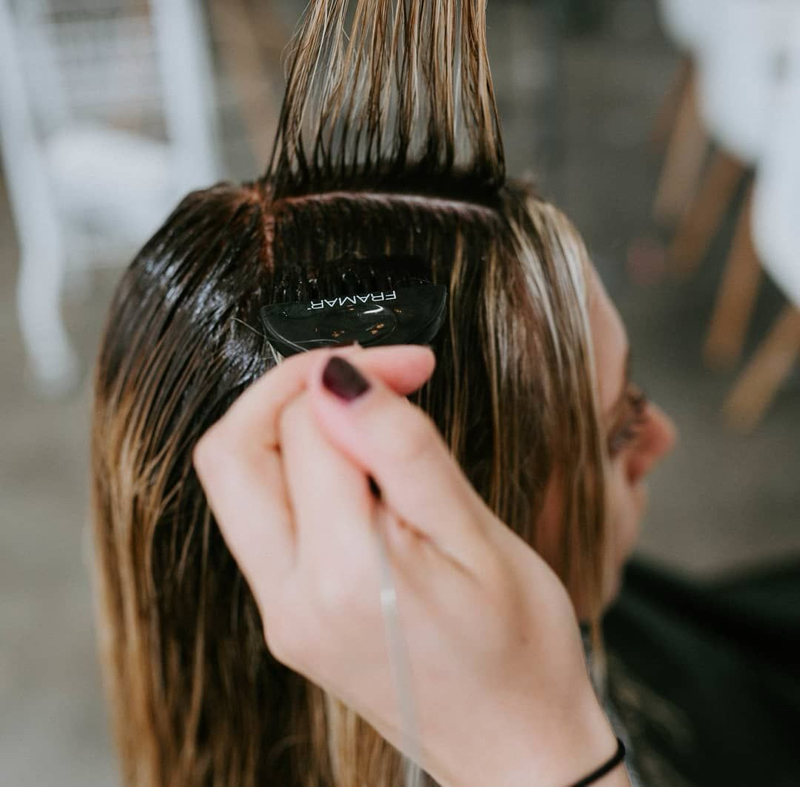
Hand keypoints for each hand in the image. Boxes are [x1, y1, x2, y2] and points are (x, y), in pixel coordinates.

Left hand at [194, 347, 624, 786]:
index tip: (411, 363)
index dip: (354, 372)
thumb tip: (337, 378)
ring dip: (287, 426)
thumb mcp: (479, 537)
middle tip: (363, 372)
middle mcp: (290, 599)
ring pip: (237, 483)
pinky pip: (263, 517)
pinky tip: (356, 466)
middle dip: (287, 389)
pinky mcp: (286, 616)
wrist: (518, 751)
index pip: (305, 427)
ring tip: (364, 413)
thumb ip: (401, 451)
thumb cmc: (521, 649)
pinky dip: (296, 470)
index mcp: (344, 575)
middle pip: (231, 453)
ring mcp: (280, 613)